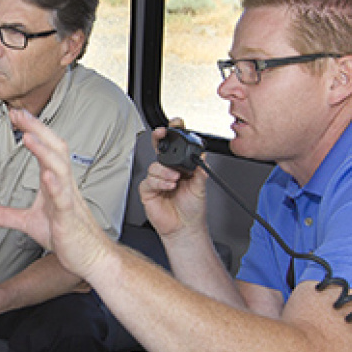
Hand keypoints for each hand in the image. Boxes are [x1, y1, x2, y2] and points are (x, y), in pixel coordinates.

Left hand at [0, 108, 114, 280]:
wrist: (89, 257)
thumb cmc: (66, 236)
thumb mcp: (30, 223)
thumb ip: (7, 216)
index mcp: (56, 182)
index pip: (46, 148)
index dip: (33, 130)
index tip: (16, 115)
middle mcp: (64, 185)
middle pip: (55, 148)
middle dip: (38, 129)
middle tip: (19, 113)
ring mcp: (68, 200)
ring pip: (60, 168)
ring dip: (45, 152)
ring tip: (29, 137)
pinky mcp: (69, 218)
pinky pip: (64, 199)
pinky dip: (56, 186)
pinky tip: (46, 176)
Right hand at [139, 125, 209, 240]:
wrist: (185, 228)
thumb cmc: (192, 209)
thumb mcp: (201, 187)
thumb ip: (200, 171)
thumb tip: (203, 156)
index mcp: (179, 166)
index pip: (175, 146)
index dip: (174, 132)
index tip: (176, 124)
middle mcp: (167, 171)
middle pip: (158, 149)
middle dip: (159, 138)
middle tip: (162, 134)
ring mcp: (156, 180)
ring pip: (154, 166)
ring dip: (165, 171)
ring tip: (175, 180)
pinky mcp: (148, 191)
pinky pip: (149, 181)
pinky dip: (160, 182)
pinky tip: (169, 187)